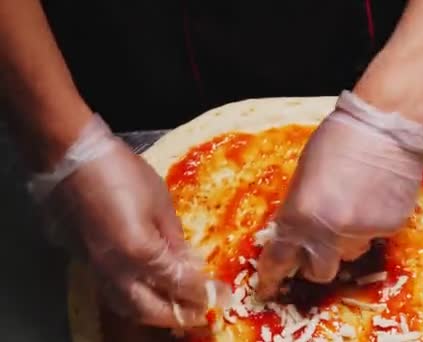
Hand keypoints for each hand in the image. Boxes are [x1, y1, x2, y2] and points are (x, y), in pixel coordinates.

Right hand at [29, 115, 227, 327]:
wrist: (69, 160)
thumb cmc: (120, 172)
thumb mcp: (159, 202)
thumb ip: (174, 238)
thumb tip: (190, 264)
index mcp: (141, 252)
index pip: (179, 284)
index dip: (204, 293)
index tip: (222, 296)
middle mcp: (117, 271)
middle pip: (151, 309)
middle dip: (179, 313)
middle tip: (201, 310)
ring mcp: (97, 271)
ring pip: (128, 308)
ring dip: (155, 314)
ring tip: (176, 308)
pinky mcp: (85, 265)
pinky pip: (113, 295)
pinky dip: (135, 302)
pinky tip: (147, 294)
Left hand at [257, 91, 422, 299]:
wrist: (383, 125)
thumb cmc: (337, 140)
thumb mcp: (302, 175)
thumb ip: (297, 209)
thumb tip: (297, 230)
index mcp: (299, 216)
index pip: (279, 260)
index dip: (272, 278)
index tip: (268, 288)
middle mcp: (329, 232)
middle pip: (320, 272)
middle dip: (316, 262)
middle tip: (320, 244)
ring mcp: (362, 233)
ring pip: (350, 253)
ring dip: (346, 239)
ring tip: (354, 204)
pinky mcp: (390, 229)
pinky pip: (375, 237)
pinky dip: (372, 224)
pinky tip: (374, 197)